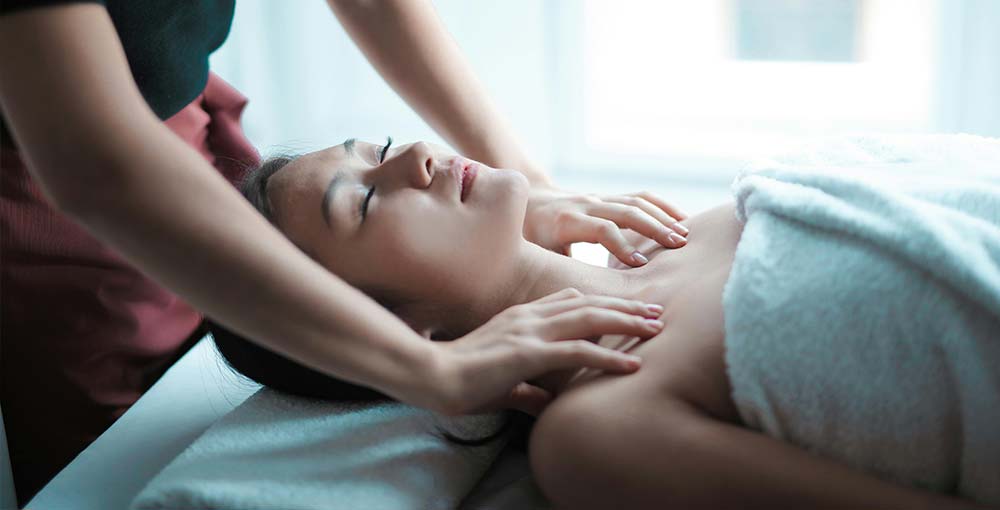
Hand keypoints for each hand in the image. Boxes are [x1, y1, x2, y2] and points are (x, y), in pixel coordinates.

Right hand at [430, 288, 664, 416]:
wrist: (432, 376)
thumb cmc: (460, 380)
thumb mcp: (501, 383)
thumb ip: (526, 389)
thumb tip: (545, 403)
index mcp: (521, 318)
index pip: (569, 301)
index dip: (601, 303)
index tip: (628, 309)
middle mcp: (529, 317)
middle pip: (588, 303)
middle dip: (625, 307)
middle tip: (656, 312)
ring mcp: (530, 332)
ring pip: (589, 320)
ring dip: (626, 323)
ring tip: (656, 328)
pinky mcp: (529, 353)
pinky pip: (578, 351)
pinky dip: (608, 357)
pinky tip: (632, 364)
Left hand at [523, 186, 689, 266]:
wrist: (527, 203)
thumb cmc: (529, 239)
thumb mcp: (535, 255)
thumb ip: (555, 273)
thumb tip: (572, 304)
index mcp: (566, 221)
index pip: (601, 228)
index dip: (622, 244)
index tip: (640, 264)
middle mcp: (585, 205)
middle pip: (625, 211)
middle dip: (653, 228)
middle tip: (677, 246)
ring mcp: (599, 199)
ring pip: (636, 201)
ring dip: (663, 217)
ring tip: (685, 235)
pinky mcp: (609, 198)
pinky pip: (640, 197)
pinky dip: (662, 207)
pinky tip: (682, 220)